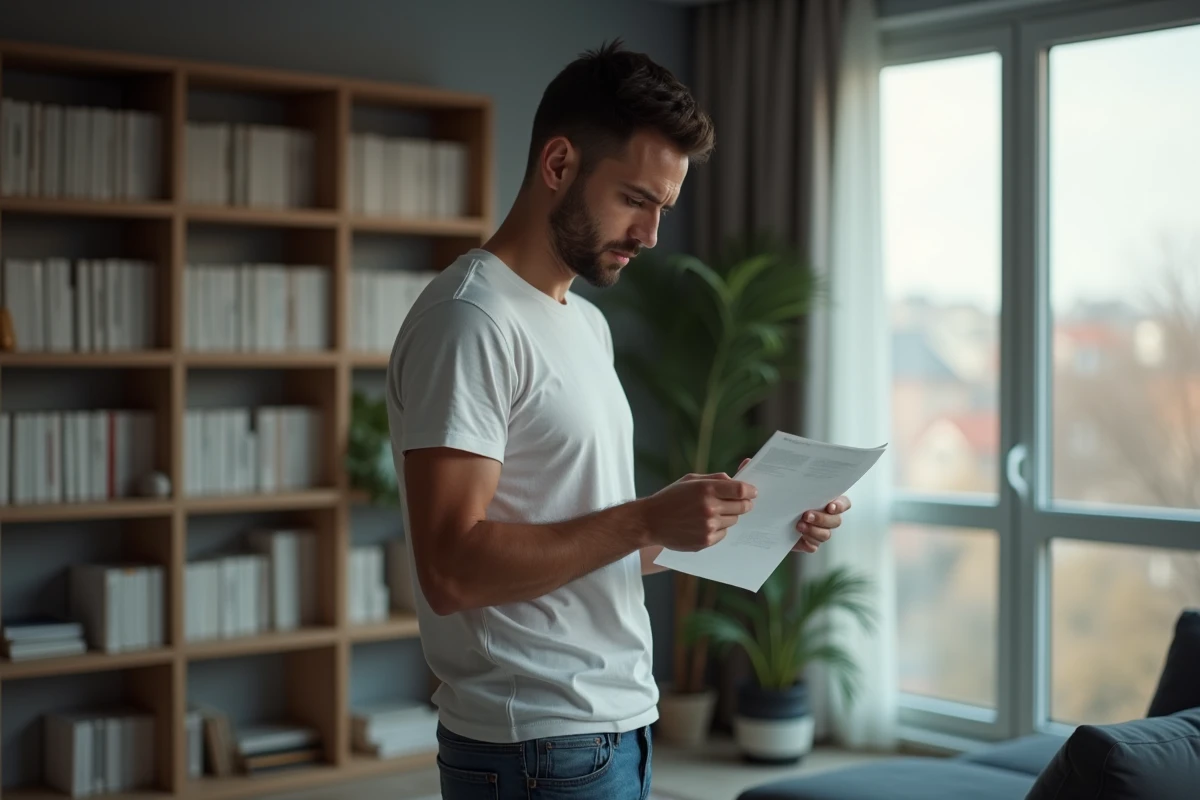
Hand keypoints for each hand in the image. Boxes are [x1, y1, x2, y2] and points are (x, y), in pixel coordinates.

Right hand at [639, 472, 757, 551]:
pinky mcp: (706, 541)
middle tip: (740, 502)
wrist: (650, 522)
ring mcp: (708, 526)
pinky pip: (723, 534)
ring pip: (733, 521)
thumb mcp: (690, 480)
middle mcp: (709, 508)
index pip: (741, 490)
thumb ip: (715, 478)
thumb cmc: (670, 498)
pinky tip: (704, 524)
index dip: (750, 491)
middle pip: (742, 507)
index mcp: (706, 489)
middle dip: (744, 504)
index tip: (752, 492)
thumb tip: (736, 479)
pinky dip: (719, 529)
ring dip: (728, 516)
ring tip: (712, 513)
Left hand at [734, 458, 850, 554]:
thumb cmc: (773, 494)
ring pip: (826, 534)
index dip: (840, 504)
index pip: (843, 502)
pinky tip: (798, 538)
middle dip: (823, 518)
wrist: (764, 517)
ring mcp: (817, 530)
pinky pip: (813, 547)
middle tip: (805, 515)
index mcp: (823, 498)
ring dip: (814, 531)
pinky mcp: (806, 543)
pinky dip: (808, 543)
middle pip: (836, 521)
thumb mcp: (768, 482)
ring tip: (798, 525)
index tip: (829, 504)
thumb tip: (747, 461)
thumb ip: (761, 472)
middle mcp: (825, 515)